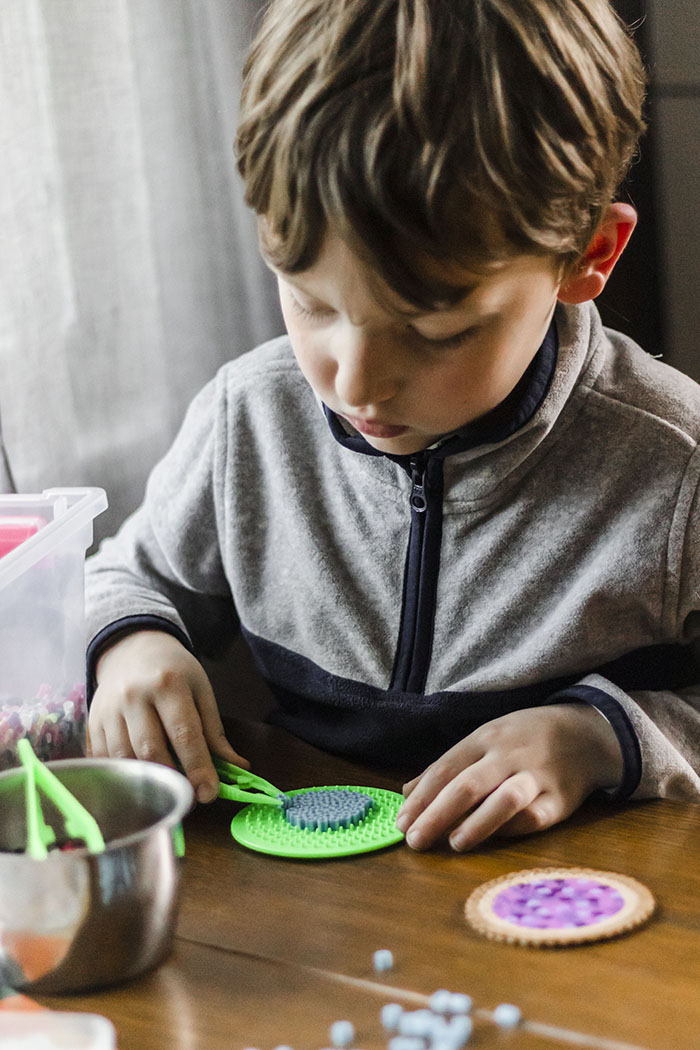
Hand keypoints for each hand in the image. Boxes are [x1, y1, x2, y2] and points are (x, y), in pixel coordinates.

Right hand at [88, 630, 247, 802]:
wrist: (132, 649)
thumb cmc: (173, 671)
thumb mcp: (200, 690)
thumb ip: (214, 730)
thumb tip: (237, 766)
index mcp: (167, 684)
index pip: (184, 734)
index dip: (198, 768)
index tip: (209, 793)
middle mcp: (134, 696)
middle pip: (152, 751)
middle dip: (173, 780)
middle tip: (189, 796)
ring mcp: (108, 710)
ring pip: (125, 759)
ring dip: (147, 781)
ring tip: (166, 790)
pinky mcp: (92, 724)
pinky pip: (105, 760)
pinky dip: (124, 775)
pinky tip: (140, 780)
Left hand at [395, 703, 622, 851]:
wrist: (584, 734)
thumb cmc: (522, 740)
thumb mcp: (483, 741)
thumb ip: (447, 768)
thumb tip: (407, 794)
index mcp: (484, 738)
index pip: (446, 768)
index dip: (422, 798)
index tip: (401, 822)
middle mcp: (508, 755)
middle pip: (469, 784)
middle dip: (438, 813)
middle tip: (414, 840)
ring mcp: (536, 776)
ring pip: (505, 799)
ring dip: (477, 822)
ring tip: (453, 843)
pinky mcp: (560, 800)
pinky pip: (534, 817)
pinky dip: (510, 830)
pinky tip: (490, 841)